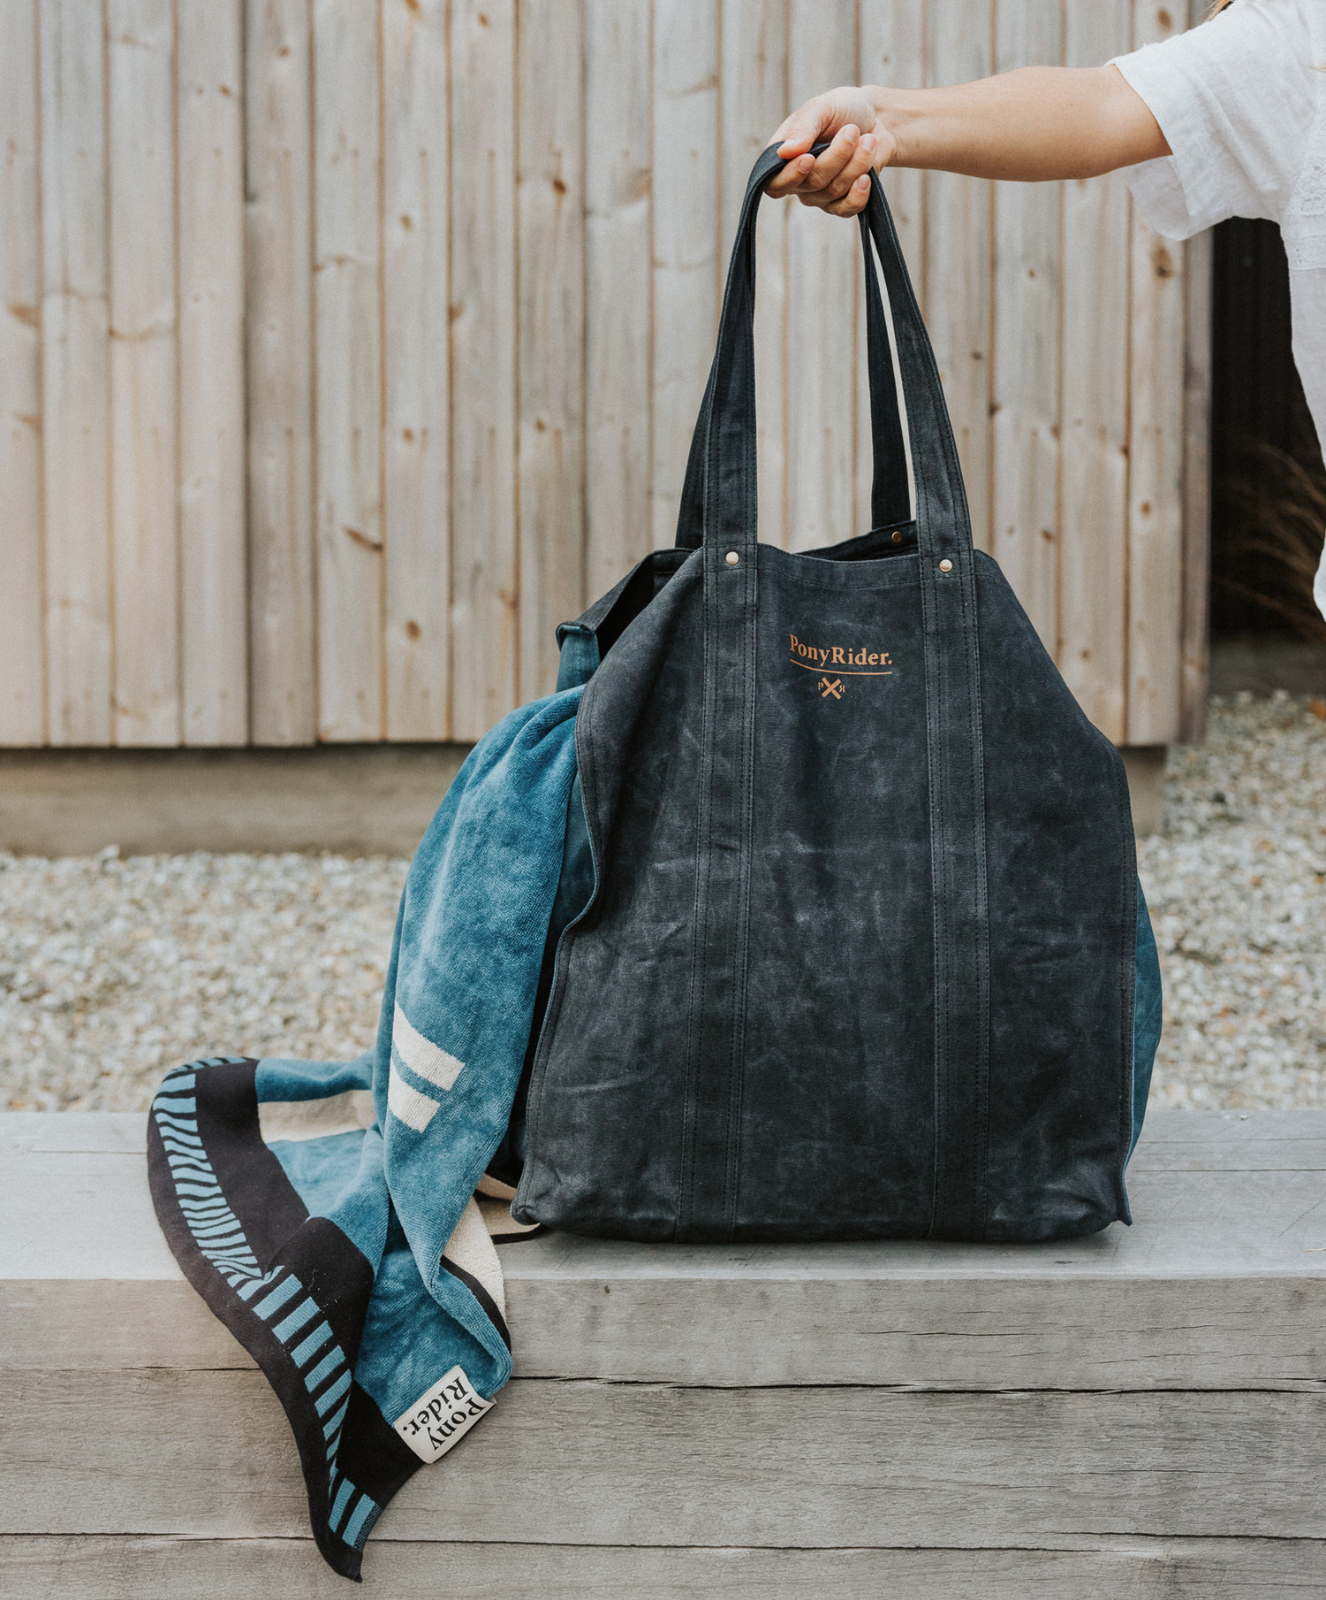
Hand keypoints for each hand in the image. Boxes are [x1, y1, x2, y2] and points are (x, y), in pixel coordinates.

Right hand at [765, 87, 891, 216]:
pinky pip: (847, 209)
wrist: (876, 118)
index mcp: (784, 158)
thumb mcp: (821, 108)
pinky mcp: (842, 203)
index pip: (775, 183)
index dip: (790, 177)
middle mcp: (799, 181)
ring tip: (868, 140)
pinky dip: (859, 192)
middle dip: (837, 156)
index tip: (809, 158)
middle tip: (852, 131)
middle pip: (812, 183)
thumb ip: (802, 128)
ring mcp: (820, 195)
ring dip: (856, 164)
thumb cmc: (843, 109)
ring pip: (834, 191)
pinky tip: (867, 176)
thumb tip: (783, 153)